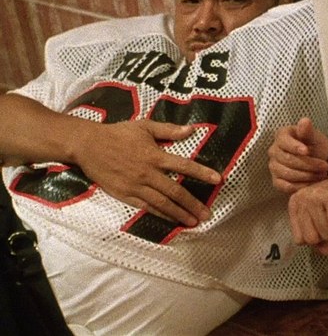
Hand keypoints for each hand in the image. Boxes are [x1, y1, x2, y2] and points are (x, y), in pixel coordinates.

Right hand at [73, 120, 220, 226]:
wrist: (88, 145)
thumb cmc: (118, 133)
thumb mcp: (145, 126)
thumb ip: (169, 130)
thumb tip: (192, 129)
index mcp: (155, 156)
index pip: (184, 166)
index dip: (201, 173)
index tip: (217, 180)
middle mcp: (147, 173)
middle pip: (175, 192)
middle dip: (193, 204)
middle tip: (207, 215)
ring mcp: (136, 186)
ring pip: (162, 203)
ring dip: (179, 214)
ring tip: (193, 222)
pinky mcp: (125, 195)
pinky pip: (145, 207)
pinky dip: (160, 214)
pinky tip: (171, 220)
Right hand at [269, 117, 327, 193]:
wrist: (320, 161)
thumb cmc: (316, 146)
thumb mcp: (315, 137)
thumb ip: (308, 130)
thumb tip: (305, 121)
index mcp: (282, 136)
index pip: (284, 141)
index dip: (295, 147)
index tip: (307, 151)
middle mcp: (274, 151)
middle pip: (287, 160)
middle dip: (308, 164)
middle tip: (324, 167)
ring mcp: (274, 167)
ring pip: (287, 174)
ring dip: (307, 176)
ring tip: (322, 175)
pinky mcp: (277, 181)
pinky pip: (285, 186)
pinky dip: (300, 186)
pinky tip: (312, 184)